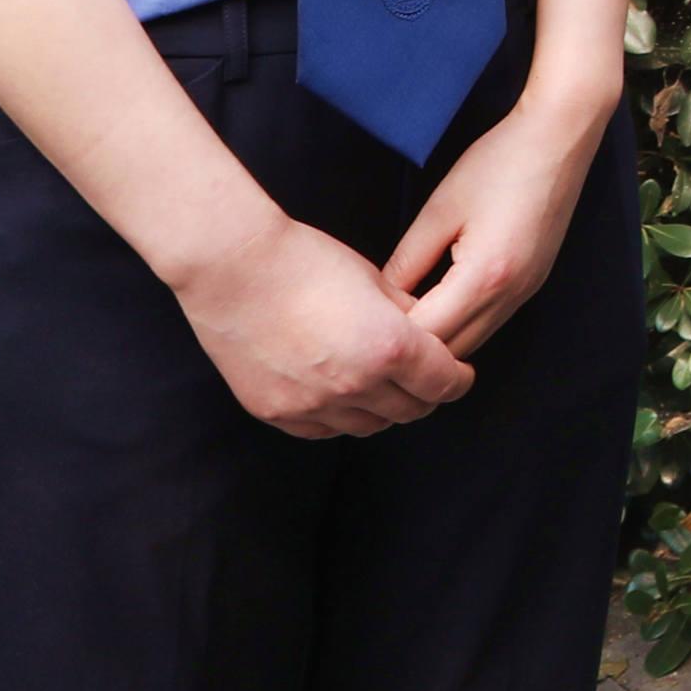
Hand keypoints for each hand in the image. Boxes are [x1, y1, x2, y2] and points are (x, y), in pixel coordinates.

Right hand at [171, 210, 479, 437]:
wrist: (231, 266)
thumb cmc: (303, 259)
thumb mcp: (372, 278)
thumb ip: (406, 315)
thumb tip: (429, 337)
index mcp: (389, 346)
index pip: (444, 383)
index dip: (458, 379)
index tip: (458, 373)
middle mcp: (355, 384)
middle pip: (410, 411)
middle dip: (425, 395)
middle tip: (424, 380)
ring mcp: (313, 404)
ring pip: (368, 426)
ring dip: (383, 409)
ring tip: (380, 386)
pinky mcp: (278, 412)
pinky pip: (324, 430)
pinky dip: (340, 416)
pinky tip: (340, 394)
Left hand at [385, 82, 613, 357]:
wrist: (560, 137)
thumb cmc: (499, 163)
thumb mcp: (440, 209)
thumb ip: (407, 260)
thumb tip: (381, 299)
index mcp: (485, 277)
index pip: (428, 334)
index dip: (392, 335)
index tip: (363, 324)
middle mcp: (510, 296)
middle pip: (453, 353)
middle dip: (414, 349)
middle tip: (376, 331)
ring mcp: (526, 294)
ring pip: (473, 345)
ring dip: (439, 341)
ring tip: (403, 322)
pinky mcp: (532, 284)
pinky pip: (490, 323)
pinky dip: (461, 325)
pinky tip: (437, 305)